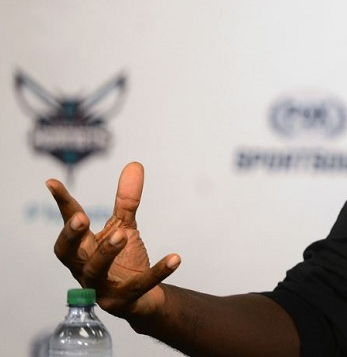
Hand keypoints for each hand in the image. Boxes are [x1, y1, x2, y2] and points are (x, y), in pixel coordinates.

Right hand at [47, 161, 180, 319]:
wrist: (141, 298)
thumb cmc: (123, 259)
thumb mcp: (125, 226)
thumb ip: (127, 200)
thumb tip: (135, 164)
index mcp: (82, 248)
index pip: (70, 224)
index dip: (62, 204)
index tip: (52, 182)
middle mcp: (85, 267)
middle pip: (69, 253)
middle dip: (71, 235)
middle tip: (80, 218)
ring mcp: (101, 287)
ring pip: (96, 270)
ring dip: (106, 251)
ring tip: (122, 234)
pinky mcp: (123, 300)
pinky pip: (140, 285)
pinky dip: (158, 272)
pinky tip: (175, 258)